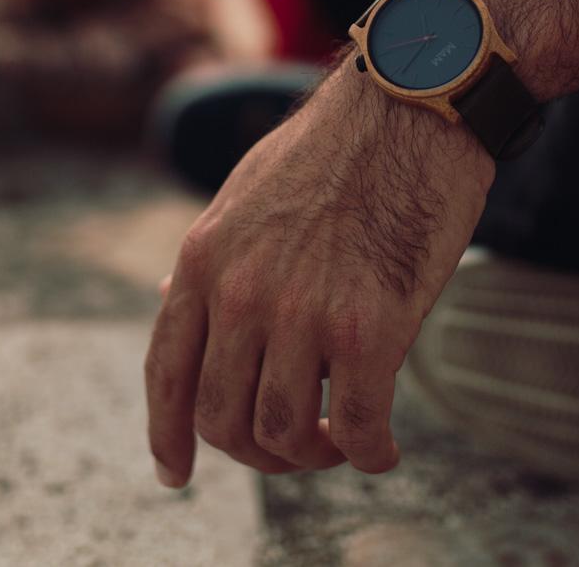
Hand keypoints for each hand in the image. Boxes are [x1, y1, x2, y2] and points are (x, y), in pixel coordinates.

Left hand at [144, 69, 495, 483]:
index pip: (167, 374)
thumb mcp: (244, 194)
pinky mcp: (371, 328)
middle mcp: (241, 292)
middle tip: (293, 444)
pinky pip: (356, 427)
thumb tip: (172, 304)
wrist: (412, 106)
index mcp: (204, 258)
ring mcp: (303, 313)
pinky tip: (383, 448)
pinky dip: (369, 453)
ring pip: (282, 434)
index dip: (167, 436)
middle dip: (255, 451)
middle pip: (222, 419)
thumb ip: (212, 259)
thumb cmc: (337, 147)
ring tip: (339, 438)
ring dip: (310, 454)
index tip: (175, 473)